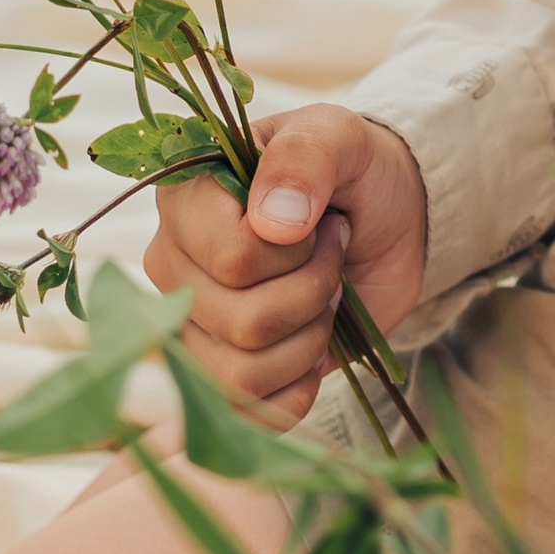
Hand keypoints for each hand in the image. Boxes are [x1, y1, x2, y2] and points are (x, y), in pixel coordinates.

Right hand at [144, 104, 428, 424]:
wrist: (382, 220)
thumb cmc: (352, 171)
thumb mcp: (341, 137)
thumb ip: (306, 156)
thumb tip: (273, 221)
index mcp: (185, 201)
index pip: (233, 259)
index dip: (294, 251)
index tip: (319, 222)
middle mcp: (172, 268)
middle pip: (242, 323)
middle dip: (312, 293)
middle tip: (331, 257)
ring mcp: (189, 328)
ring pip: (241, 375)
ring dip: (308, 340)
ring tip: (322, 298)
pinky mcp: (217, 375)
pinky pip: (246, 416)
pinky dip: (298, 387)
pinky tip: (312, 346)